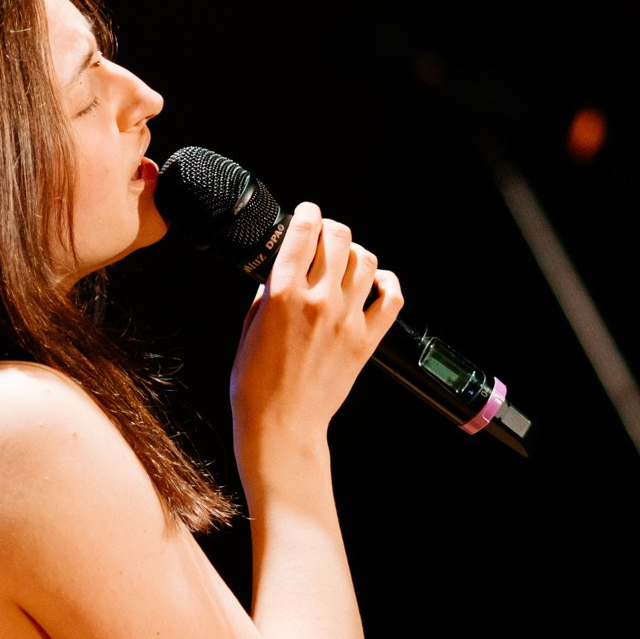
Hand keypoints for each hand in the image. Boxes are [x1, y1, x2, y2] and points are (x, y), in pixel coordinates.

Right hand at [228, 202, 403, 475]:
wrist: (281, 425)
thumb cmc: (255, 385)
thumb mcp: (247, 329)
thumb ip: (265, 294)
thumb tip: (279, 273)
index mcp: (282, 293)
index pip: (303, 230)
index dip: (307, 213)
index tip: (307, 213)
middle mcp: (318, 300)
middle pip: (339, 237)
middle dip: (331, 229)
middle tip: (324, 236)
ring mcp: (346, 319)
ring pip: (365, 260)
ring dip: (355, 253)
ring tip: (345, 261)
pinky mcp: (366, 341)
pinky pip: (391, 298)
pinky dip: (387, 283)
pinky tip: (376, 282)